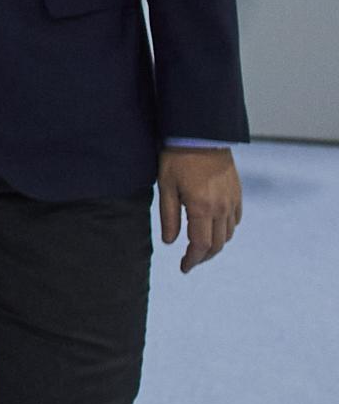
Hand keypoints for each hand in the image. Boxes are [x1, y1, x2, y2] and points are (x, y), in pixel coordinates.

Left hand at [156, 146, 242, 272]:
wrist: (201, 134)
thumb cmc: (177, 159)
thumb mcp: (166, 187)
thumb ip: (168, 217)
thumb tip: (169, 242)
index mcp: (201, 208)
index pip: (200, 245)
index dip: (192, 260)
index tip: (184, 268)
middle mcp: (221, 208)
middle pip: (217, 244)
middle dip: (203, 257)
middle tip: (190, 262)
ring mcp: (232, 200)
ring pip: (228, 234)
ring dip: (215, 245)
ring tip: (200, 247)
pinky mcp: (237, 193)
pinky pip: (235, 219)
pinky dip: (226, 230)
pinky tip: (214, 229)